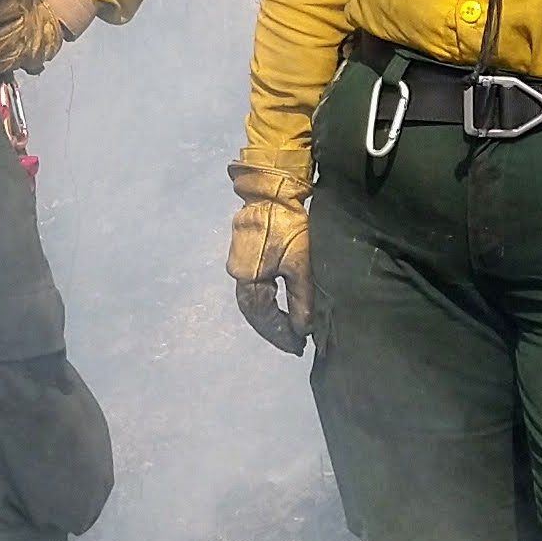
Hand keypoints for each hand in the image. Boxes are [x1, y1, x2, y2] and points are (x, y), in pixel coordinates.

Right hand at [227, 189, 311, 355]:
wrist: (271, 192)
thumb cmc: (288, 227)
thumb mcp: (300, 264)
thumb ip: (301, 299)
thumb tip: (303, 330)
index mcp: (248, 279)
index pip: (262, 317)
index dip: (280, 334)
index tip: (297, 348)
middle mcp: (238, 275)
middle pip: (254, 312)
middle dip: (274, 329)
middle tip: (295, 344)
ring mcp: (238, 264)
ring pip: (253, 301)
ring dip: (270, 317)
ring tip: (289, 330)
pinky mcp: (245, 255)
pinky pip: (254, 288)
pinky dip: (267, 302)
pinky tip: (280, 306)